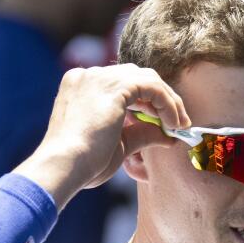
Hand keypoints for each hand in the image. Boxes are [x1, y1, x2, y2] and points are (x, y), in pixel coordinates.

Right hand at [15, 65, 189, 208]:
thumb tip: (167, 136)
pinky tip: (174, 124)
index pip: (122, 84)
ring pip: (147, 78)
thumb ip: (141, 133)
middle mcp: (88, 76)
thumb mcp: (118, 145)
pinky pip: (152, 87)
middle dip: (161, 98)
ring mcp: (100, 77)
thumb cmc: (83, 163)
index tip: (164, 122)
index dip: (147, 102)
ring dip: (168, 101)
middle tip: (178, 122)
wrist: (64, 166)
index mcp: (81, 87)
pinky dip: (168, 103)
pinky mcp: (115, 86)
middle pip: (136, 76)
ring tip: (179, 125)